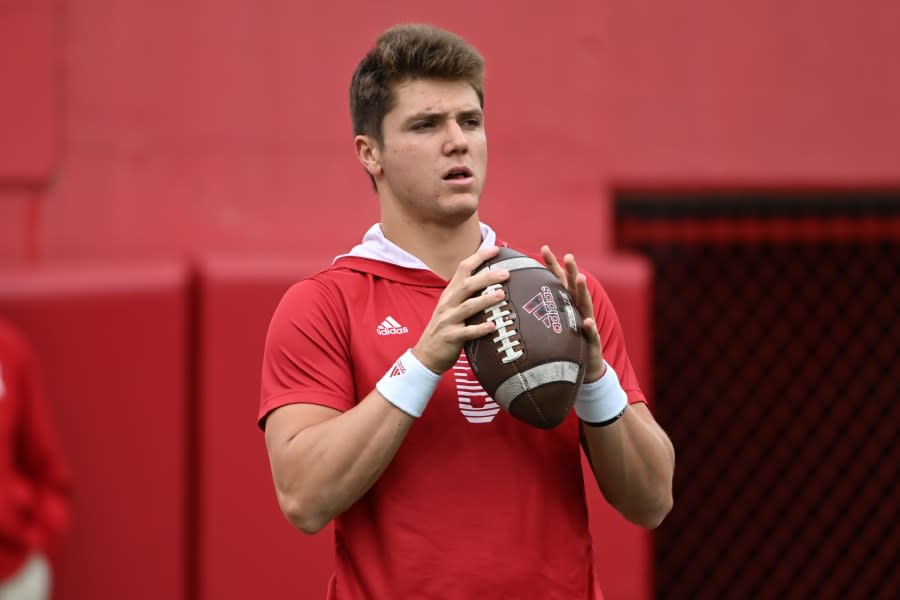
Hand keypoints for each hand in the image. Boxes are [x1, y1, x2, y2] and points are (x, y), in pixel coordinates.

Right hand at [413, 246, 510, 373]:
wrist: (426, 354)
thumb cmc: (445, 328)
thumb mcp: (451, 307)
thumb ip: (467, 294)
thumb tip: (491, 280)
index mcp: (449, 294)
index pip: (463, 269)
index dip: (479, 257)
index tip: (495, 248)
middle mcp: (447, 304)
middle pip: (467, 285)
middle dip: (486, 277)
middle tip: (505, 273)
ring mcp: (448, 320)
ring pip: (467, 307)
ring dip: (485, 300)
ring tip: (502, 295)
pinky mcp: (451, 337)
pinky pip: (467, 332)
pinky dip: (480, 328)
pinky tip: (493, 326)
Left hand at [540, 245, 605, 381]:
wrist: (582, 367)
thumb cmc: (564, 342)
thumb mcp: (549, 324)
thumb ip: (536, 311)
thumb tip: (511, 300)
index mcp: (566, 303)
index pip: (558, 280)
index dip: (552, 265)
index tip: (544, 248)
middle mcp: (578, 309)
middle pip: (574, 287)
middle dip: (572, 270)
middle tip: (568, 256)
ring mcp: (587, 323)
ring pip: (585, 305)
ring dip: (583, 291)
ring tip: (580, 279)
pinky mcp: (591, 341)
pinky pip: (591, 334)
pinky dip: (589, 327)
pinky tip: (587, 322)